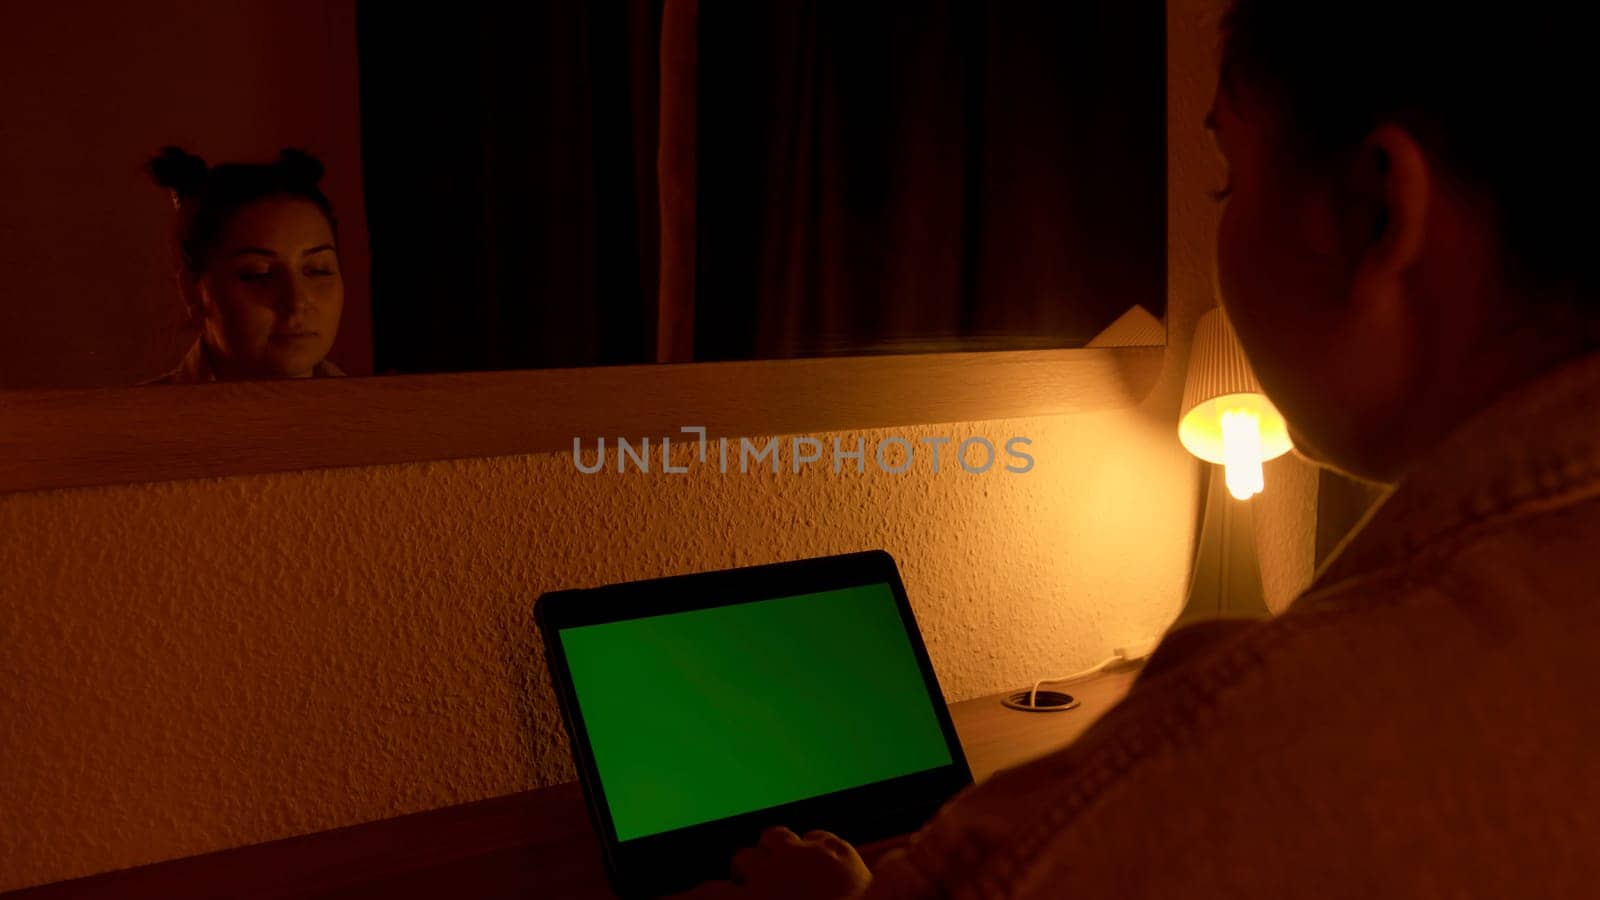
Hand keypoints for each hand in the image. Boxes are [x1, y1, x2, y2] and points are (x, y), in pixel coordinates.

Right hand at [666, 826, 870, 898]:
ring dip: (776, 850)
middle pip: (743, 858)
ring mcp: (804, 856)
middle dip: (748, 872)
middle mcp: (772, 875)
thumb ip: (746, 898)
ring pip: (774, 836)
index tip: (678, 897)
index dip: (690, 896)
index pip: (707, 894)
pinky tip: (822, 861)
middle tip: (762, 889)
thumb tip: (763, 885)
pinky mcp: (835, 848)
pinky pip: (815, 835)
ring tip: (786, 866)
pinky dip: (815, 846)